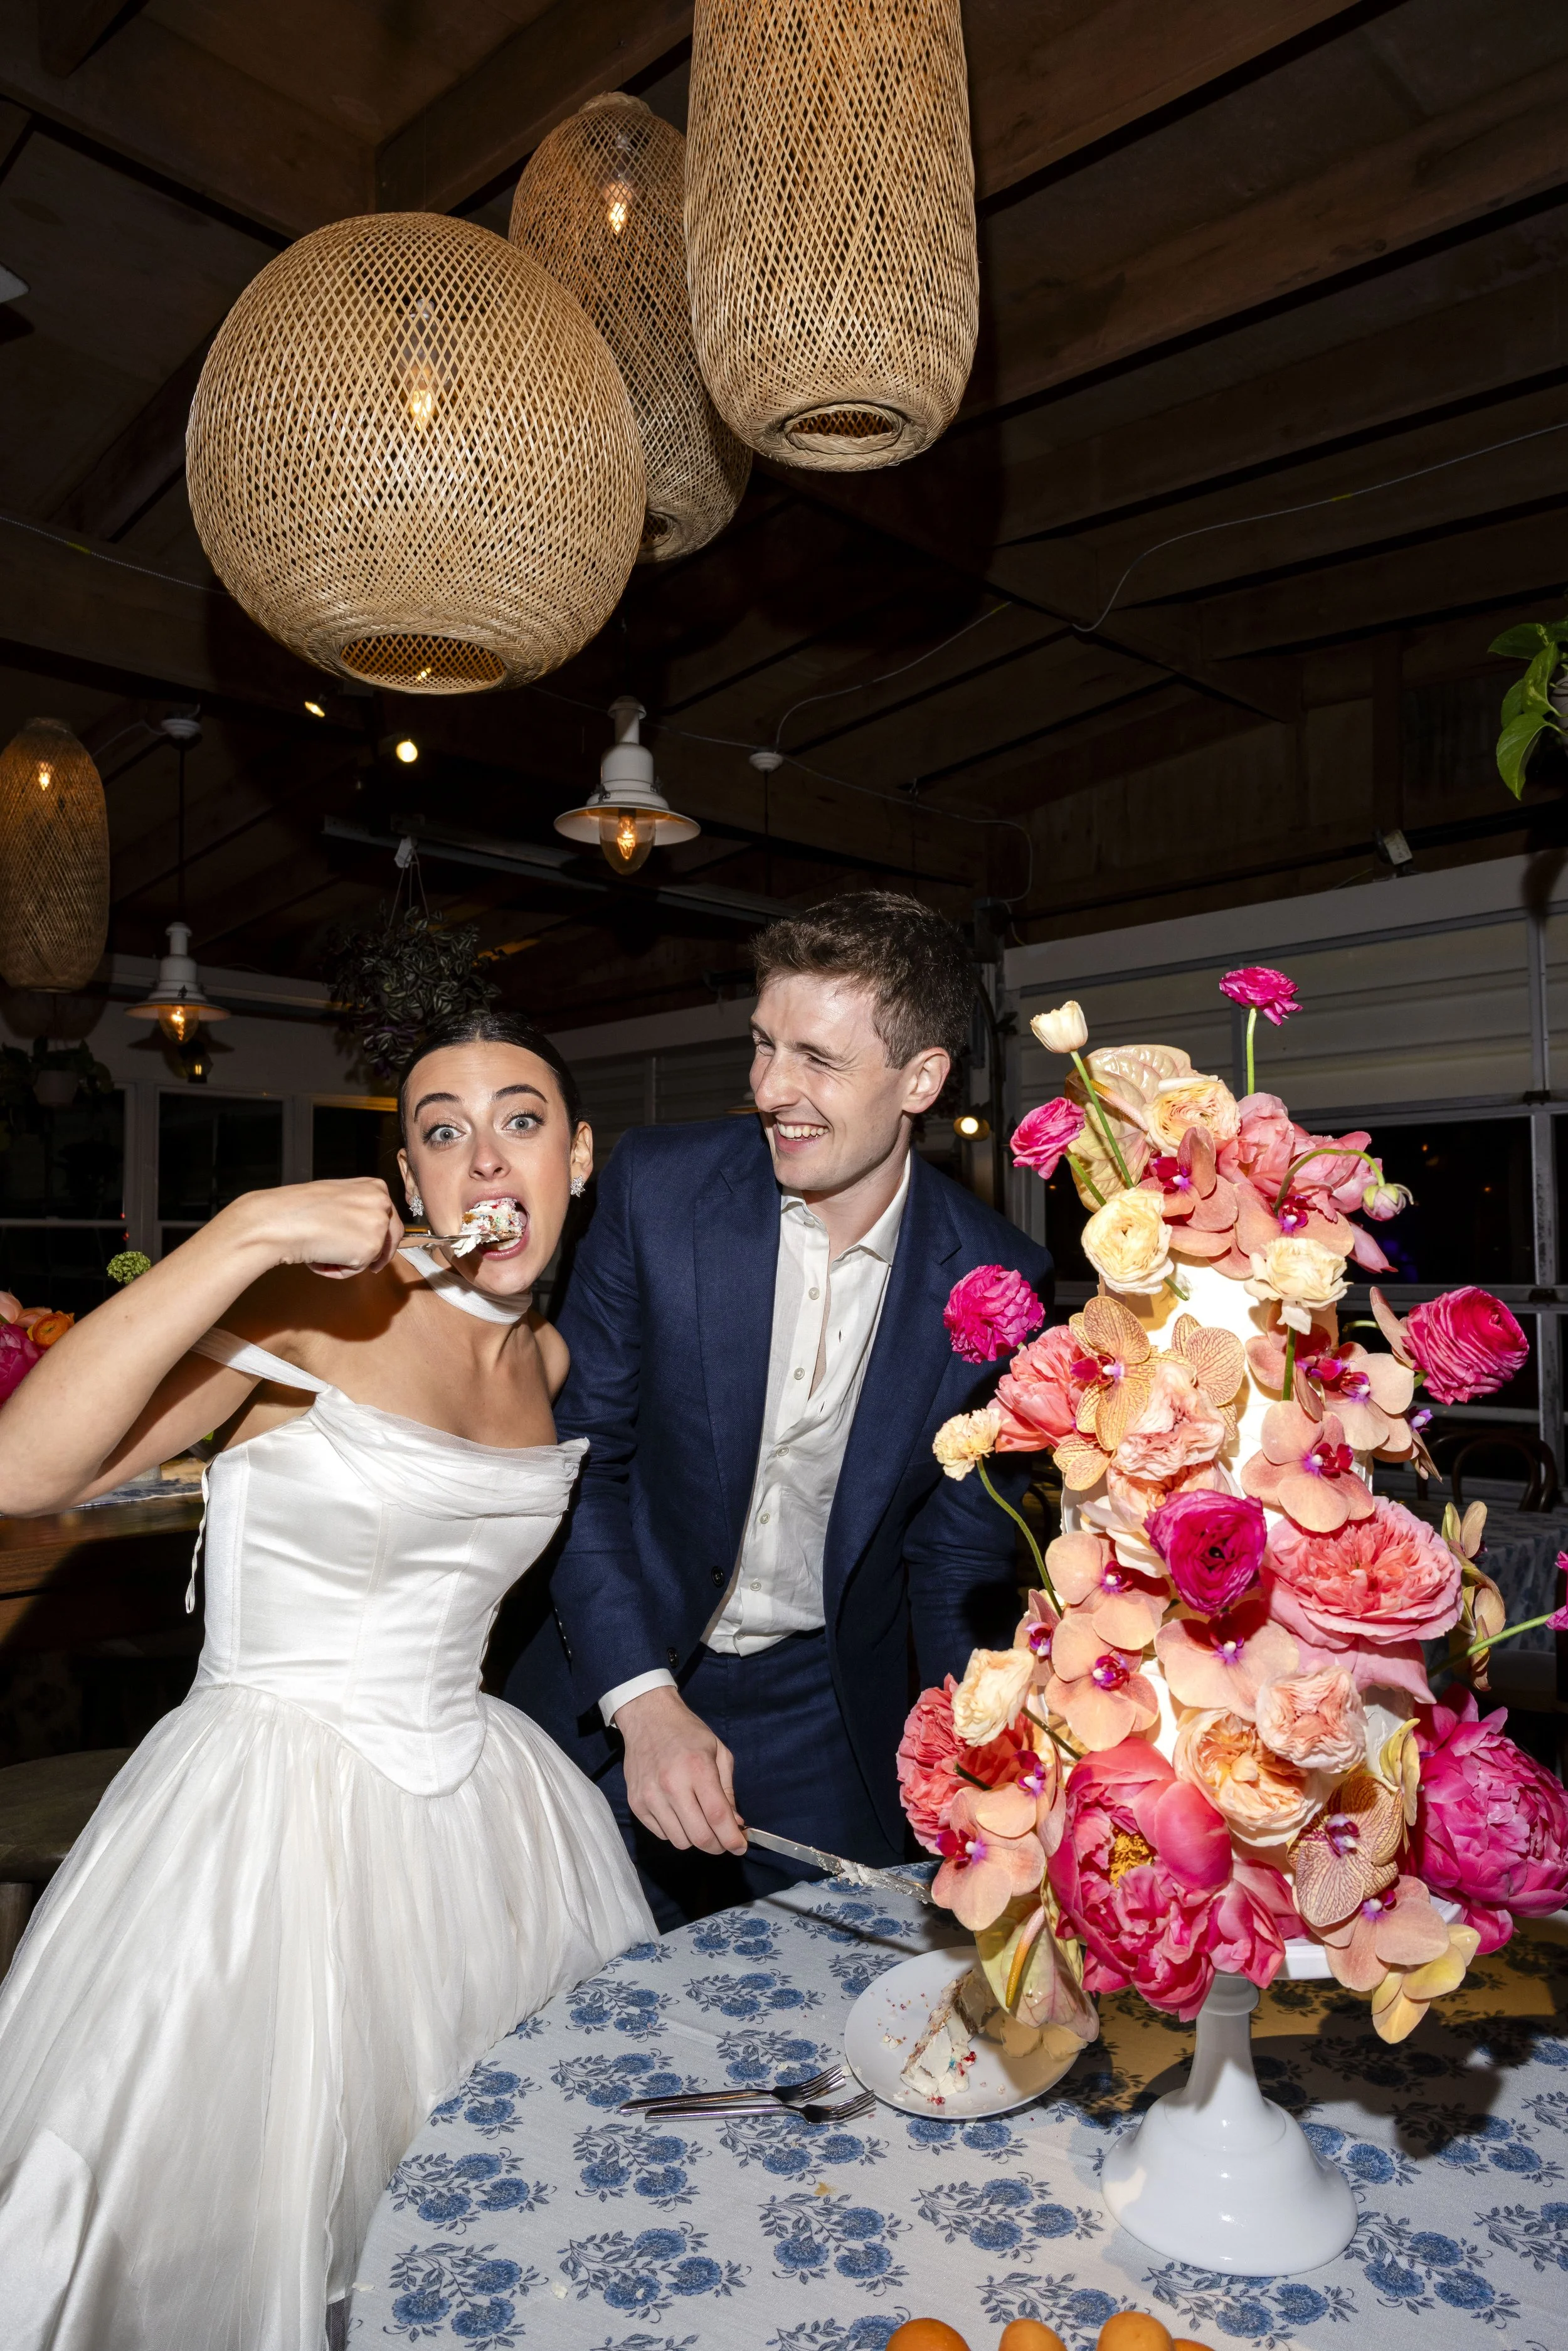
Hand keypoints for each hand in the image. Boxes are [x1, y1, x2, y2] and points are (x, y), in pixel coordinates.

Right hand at [227, 1179, 403, 1280]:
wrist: (281, 1220)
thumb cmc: (299, 1208)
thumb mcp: (337, 1197)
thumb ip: (356, 1209)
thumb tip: (362, 1229)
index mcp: (375, 1187)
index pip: (388, 1218)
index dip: (377, 1237)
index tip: (367, 1246)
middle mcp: (383, 1203)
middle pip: (391, 1239)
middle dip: (374, 1255)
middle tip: (353, 1262)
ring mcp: (379, 1226)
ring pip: (372, 1256)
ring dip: (348, 1261)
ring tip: (321, 1252)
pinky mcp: (370, 1249)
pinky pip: (358, 1270)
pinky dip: (338, 1271)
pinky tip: (320, 1259)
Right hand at [615, 1685, 746, 1856]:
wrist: (647, 1718)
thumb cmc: (688, 1733)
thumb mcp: (718, 1752)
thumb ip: (728, 1790)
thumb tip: (735, 1823)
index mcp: (697, 1769)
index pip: (717, 1816)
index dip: (732, 1838)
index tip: (740, 1847)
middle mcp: (671, 1785)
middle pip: (699, 1836)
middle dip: (717, 1845)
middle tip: (723, 1839)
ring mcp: (650, 1797)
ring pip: (679, 1841)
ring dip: (695, 1839)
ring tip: (699, 1822)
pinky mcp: (635, 1804)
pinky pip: (661, 1834)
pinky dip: (675, 1831)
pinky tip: (679, 1814)